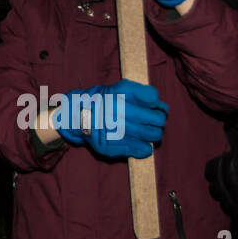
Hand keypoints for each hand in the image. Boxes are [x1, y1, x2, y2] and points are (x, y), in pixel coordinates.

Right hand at [51, 79, 167, 158]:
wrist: (74, 116)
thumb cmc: (102, 102)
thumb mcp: (118, 89)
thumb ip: (141, 94)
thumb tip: (163, 107)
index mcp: (118, 93)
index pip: (153, 98)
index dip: (156, 104)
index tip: (152, 107)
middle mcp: (115, 110)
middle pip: (157, 118)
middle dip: (158, 120)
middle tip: (152, 121)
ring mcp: (113, 129)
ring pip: (153, 135)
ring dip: (154, 134)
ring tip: (145, 132)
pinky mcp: (111, 146)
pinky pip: (143, 149)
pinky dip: (145, 147)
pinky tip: (140, 143)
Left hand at [205, 147, 237, 218]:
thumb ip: (232, 163)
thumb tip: (230, 169)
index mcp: (220, 166)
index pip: (209, 173)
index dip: (216, 176)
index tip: (222, 178)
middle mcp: (221, 183)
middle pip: (214, 190)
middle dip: (222, 190)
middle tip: (234, 190)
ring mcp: (230, 199)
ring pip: (223, 204)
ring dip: (231, 202)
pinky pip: (235, 214)